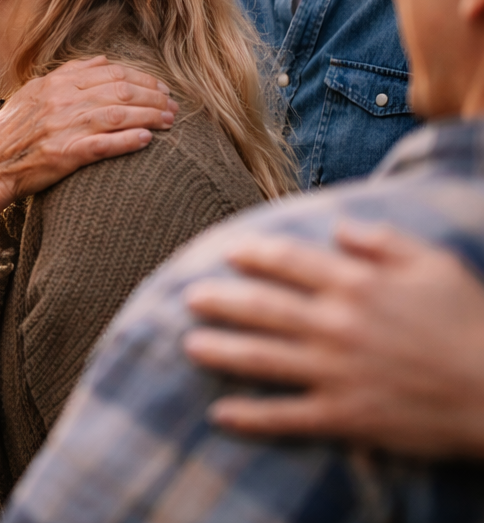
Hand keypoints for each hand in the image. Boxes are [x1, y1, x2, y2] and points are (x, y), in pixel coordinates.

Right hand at [0, 57, 174, 270]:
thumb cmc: (11, 132)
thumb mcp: (33, 93)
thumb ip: (67, 75)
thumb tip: (102, 61)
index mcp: (54, 83)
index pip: (109, 73)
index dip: (140, 78)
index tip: (159, 87)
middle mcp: (61, 100)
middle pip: (120, 90)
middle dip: (153, 96)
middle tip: (172, 105)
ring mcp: (63, 126)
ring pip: (119, 114)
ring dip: (149, 116)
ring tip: (169, 121)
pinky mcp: (65, 153)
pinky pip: (105, 144)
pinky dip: (128, 140)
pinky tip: (147, 140)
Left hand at [183, 220, 483, 457]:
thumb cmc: (472, 322)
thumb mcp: (435, 265)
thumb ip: (383, 241)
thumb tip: (340, 227)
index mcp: (357, 285)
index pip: (289, 263)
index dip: (254, 256)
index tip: (228, 253)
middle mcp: (337, 325)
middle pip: (263, 308)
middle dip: (221, 301)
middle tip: (189, 297)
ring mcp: (337, 372)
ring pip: (263, 358)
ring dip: (222, 351)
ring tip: (189, 345)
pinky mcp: (345, 415)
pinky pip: (288, 416)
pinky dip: (252, 417)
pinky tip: (221, 414)